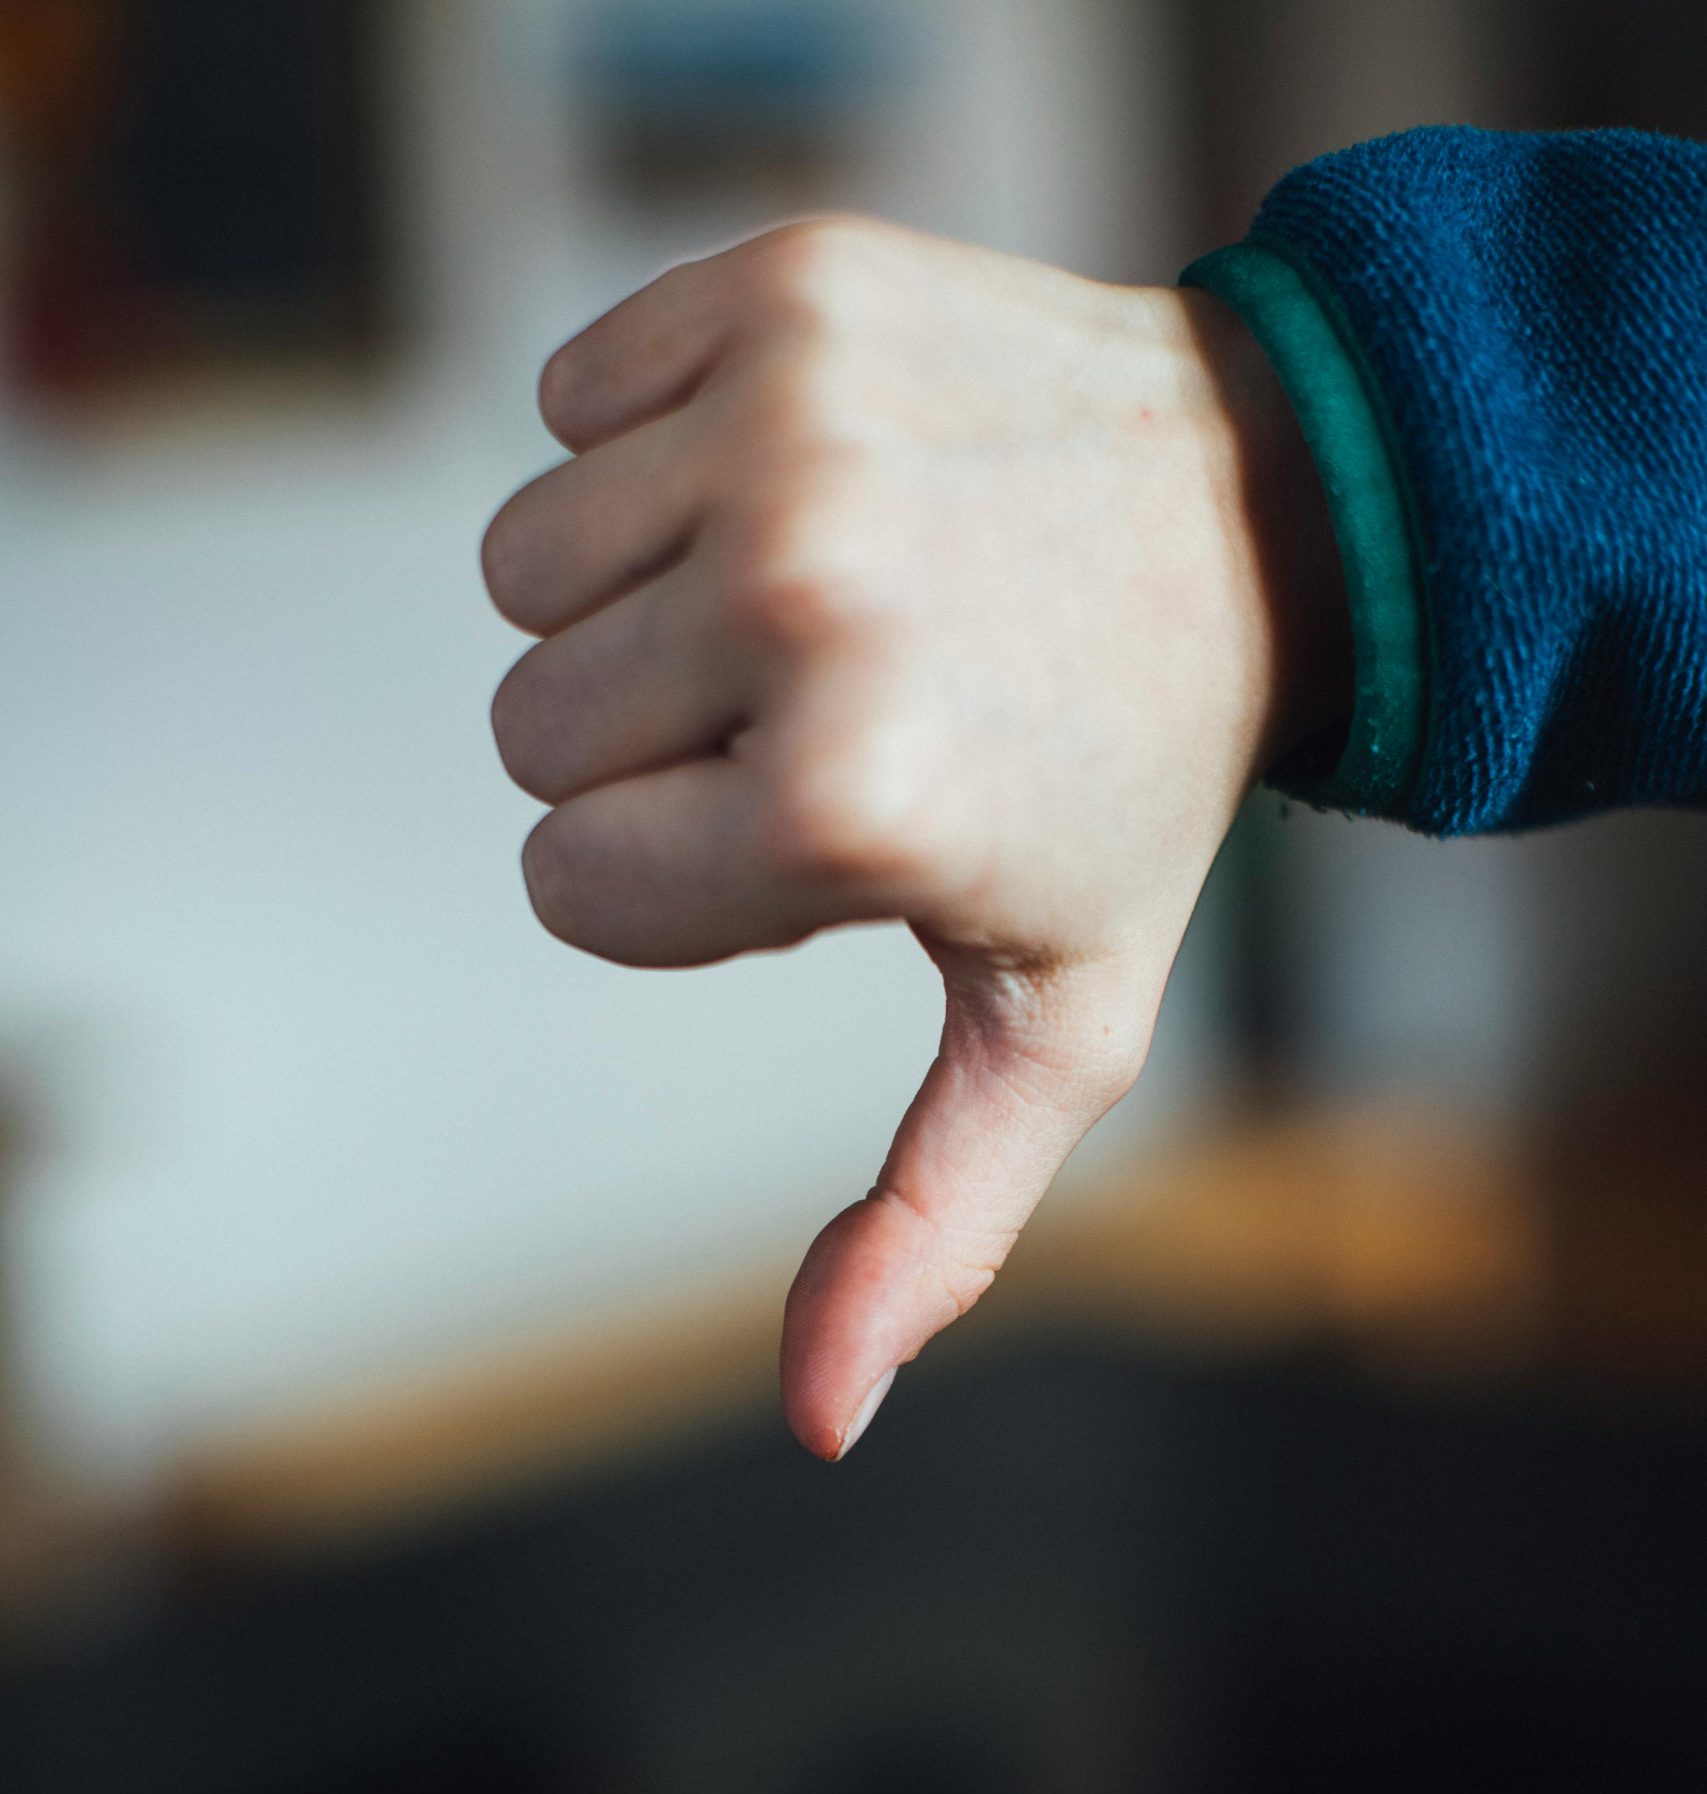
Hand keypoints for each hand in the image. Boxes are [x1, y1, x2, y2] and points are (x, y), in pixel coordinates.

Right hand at [483, 219, 1349, 1458]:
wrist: (1270, 508)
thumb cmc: (1137, 790)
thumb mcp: (1054, 1031)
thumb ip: (927, 1227)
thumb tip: (819, 1422)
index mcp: (846, 806)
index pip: (569, 884)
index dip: (681, 883)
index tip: (820, 832)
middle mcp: (797, 601)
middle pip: (526, 731)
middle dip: (654, 748)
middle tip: (837, 707)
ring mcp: (782, 425)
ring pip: (523, 570)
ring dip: (639, 601)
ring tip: (823, 595)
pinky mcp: (773, 283)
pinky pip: (564, 402)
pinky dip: (648, 447)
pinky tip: (808, 478)